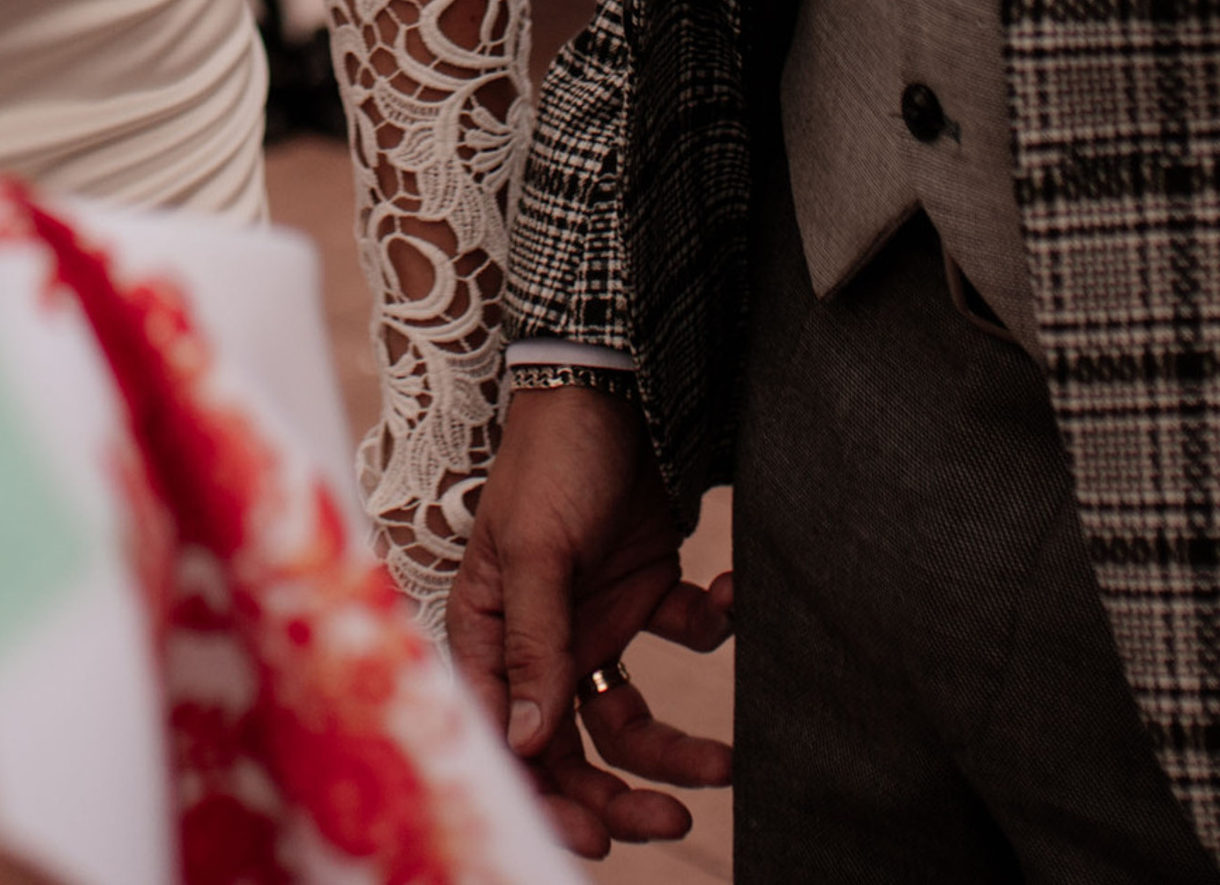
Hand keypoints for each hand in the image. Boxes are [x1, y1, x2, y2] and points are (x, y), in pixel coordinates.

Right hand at [448, 384, 733, 859]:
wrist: (614, 380)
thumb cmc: (553, 458)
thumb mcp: (537, 548)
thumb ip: (536, 645)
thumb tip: (531, 742)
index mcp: (490, 631)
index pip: (509, 738)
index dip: (546, 796)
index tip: (597, 838)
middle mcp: (538, 639)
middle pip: (573, 749)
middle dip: (620, 795)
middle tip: (673, 819)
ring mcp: (592, 620)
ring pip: (630, 721)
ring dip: (678, 748)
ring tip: (729, 758)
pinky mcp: (644, 592)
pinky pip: (682, 641)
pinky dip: (711, 629)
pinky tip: (729, 600)